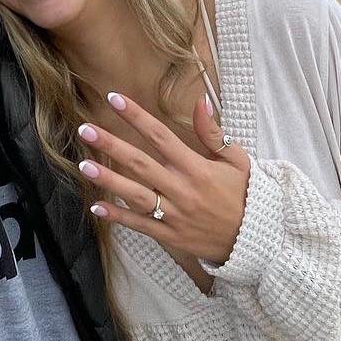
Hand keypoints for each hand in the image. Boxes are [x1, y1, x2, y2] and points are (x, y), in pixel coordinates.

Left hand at [79, 91, 251, 269]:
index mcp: (197, 168)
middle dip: (111, 145)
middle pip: (140, 163)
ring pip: (135, 195)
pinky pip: (140, 225)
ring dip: (108, 180)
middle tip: (85, 130)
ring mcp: (175, 214)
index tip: (114, 99)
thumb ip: (213, 133)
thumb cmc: (246, 195)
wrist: (256, 241)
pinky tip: (97, 206)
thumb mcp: (237, 160)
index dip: (136, 116)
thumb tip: (201, 102)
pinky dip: (118, 216)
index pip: (161, 136)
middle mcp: (182, 189)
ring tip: (83, 166)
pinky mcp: (170, 235)